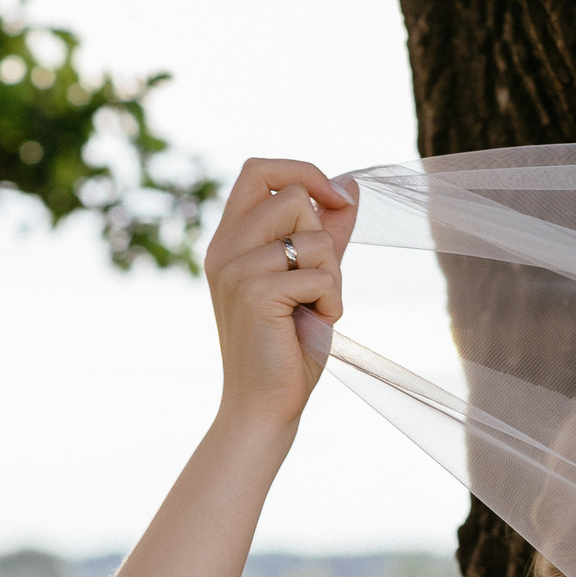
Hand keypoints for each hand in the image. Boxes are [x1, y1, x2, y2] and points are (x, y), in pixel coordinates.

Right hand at [203, 156, 358, 433]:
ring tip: (314, 309)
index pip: (258, 170)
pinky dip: (332, 301)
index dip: (302, 171)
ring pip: (314, 236)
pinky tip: (314, 325)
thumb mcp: (310, 279)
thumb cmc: (286, 347)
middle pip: (294, 197)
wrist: (263, 406)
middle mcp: (225, 248)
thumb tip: (350, 186)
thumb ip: (326, 233)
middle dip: (324, 237)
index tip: (335, 198)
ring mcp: (236, 268)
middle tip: (317, 284)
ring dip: (332, 276)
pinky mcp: (256, 292)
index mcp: (229, 239)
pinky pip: (321, 274)